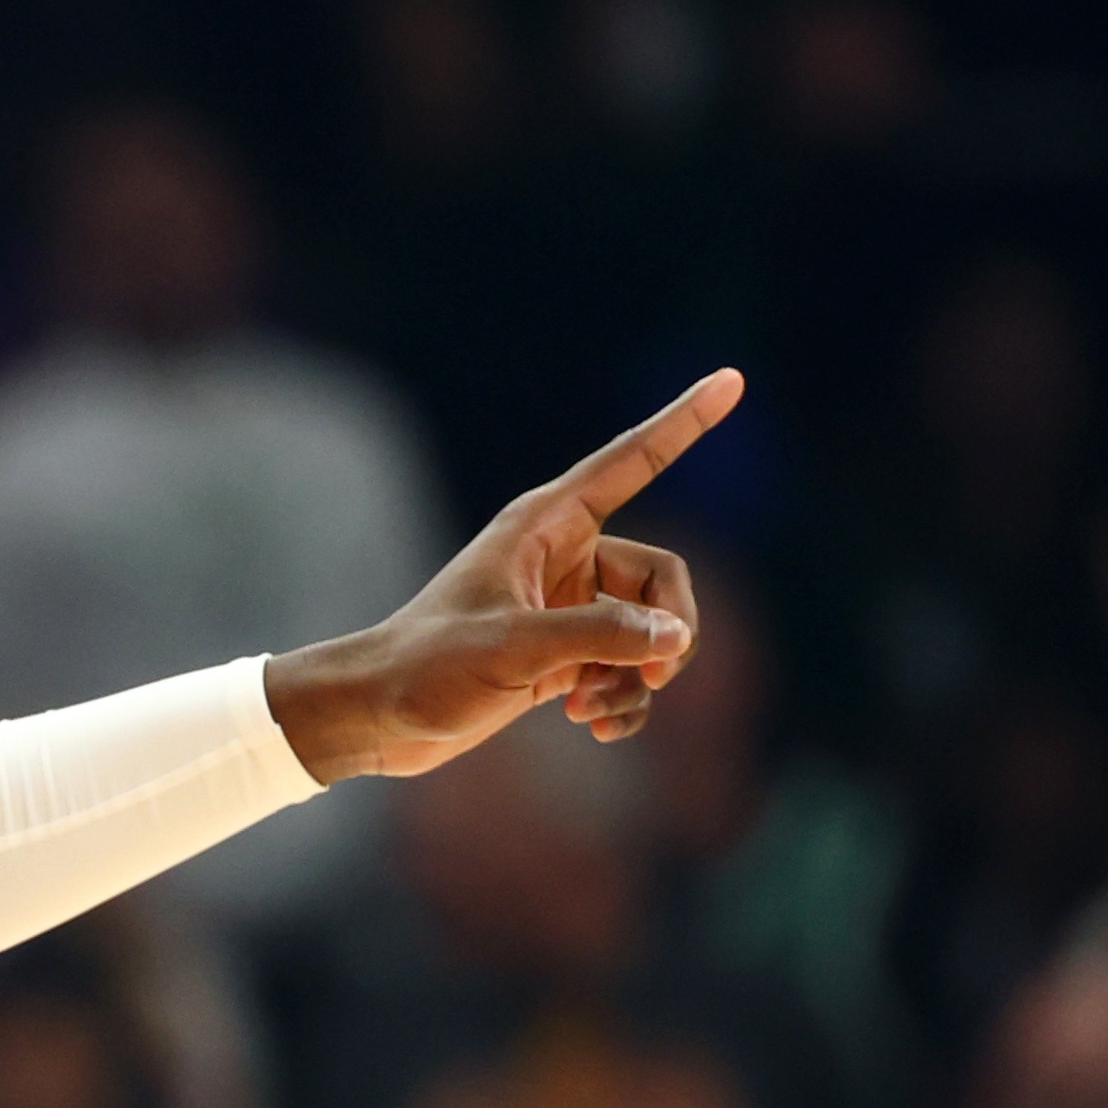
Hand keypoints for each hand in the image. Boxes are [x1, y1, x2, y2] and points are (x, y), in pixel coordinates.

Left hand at [266, 369, 737, 780]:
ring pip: (651, 632)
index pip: (631, 462)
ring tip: (590, 710)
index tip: (732, 379)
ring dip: (638, 678)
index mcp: (546, 525)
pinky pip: (627, 671)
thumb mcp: (515, 647)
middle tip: (652, 672)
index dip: (683, 423)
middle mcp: (564, 558)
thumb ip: (601, 636)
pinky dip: (623, 701)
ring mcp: (567, 609)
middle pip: (664, 577)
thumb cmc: (427, 667)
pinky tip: (594, 728)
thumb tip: (674, 636)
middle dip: (669, 630)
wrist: (375, 718)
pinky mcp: (563, 656)